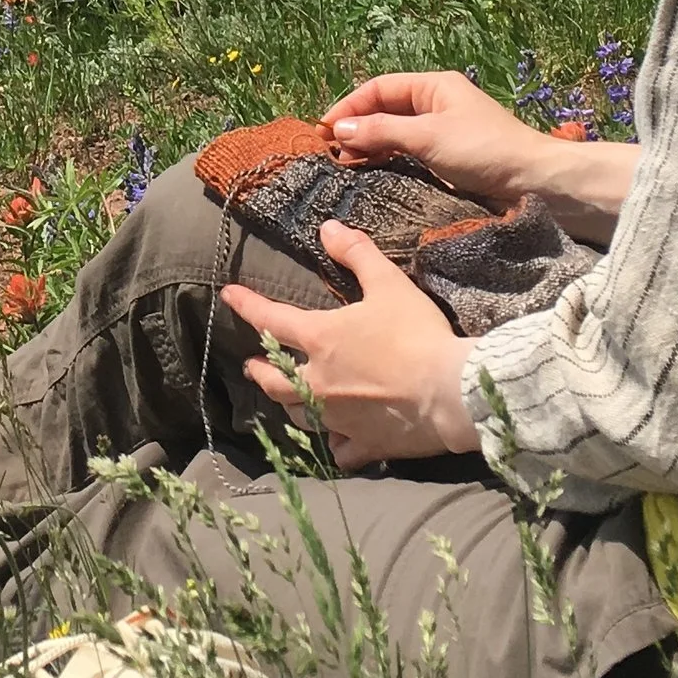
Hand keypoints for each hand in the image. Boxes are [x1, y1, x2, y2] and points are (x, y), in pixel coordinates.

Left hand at [222, 223, 480, 467]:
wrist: (449, 391)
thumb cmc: (416, 334)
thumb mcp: (389, 284)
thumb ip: (357, 254)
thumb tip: (328, 228)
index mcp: (320, 339)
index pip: (270, 319)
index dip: (246, 305)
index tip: (228, 296)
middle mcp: (318, 382)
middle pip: (273, 380)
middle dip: (259, 370)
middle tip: (250, 365)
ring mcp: (337, 418)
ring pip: (299, 415)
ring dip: (290, 405)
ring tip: (289, 400)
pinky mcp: (363, 445)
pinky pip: (338, 450)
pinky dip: (334, 444)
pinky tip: (336, 442)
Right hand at [322, 69, 636, 243]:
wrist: (533, 181)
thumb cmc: (483, 151)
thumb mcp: (427, 137)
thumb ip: (381, 131)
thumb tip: (338, 130)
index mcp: (434, 85)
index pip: (379, 88)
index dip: (348, 106)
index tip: (323, 130)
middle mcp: (436, 102)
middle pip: (385, 108)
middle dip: (356, 126)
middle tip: (329, 152)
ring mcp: (442, 130)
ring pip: (395, 131)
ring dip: (369, 144)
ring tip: (344, 165)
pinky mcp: (448, 156)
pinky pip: (408, 151)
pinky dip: (387, 158)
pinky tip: (371, 171)